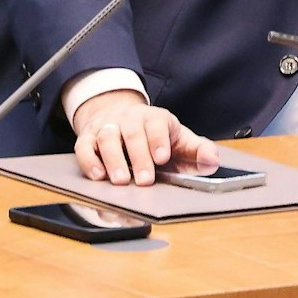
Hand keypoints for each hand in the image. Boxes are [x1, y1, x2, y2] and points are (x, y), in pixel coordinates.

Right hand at [71, 89, 218, 185]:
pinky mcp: (87, 137)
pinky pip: (84, 146)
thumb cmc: (156, 135)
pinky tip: (97, 175)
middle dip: (139, 157)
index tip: (162, 157)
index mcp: (155, 118)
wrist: (121, 117)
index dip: (159, 140)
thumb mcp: (180, 139)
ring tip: (121, 181)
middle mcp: (129, 118)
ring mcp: (107, 126)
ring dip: (113, 160)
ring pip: (107, 138)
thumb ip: (198, 150)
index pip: (157, 124)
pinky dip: (89, 160)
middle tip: (145, 180)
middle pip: (132, 133)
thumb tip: (213, 161)